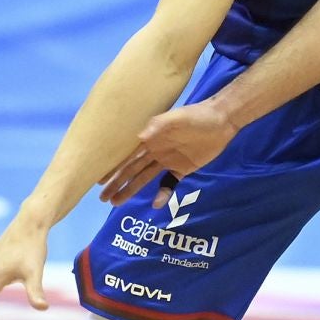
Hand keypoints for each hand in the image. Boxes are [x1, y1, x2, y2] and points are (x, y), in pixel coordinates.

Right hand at [97, 100, 239, 206]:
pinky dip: (163, 193)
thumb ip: (159, 126)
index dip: (114, 168)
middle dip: (117, 183)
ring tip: (116, 203)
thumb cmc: (196, 115)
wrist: (220, 120)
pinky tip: (155, 204)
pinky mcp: (182, 169)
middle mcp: (155, 151)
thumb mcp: (177, 117)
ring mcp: (168, 161)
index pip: (128, 156)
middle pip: (132, 170)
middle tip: (103, 198)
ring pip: (144, 178)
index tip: (99, 180)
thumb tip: (140, 136)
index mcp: (151, 139)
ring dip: (131, 190)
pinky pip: (169, 183)